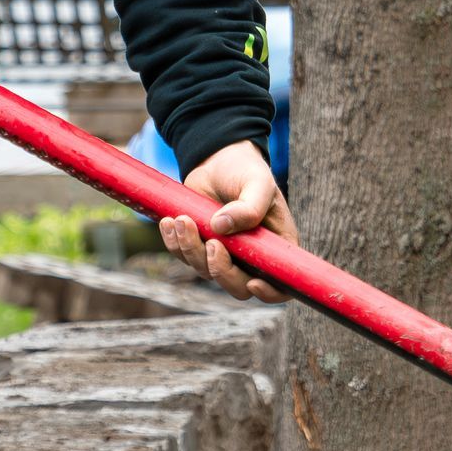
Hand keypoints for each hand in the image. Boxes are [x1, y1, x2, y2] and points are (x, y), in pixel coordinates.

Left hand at [160, 140, 296, 302]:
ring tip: (183, 219)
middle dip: (221, 270)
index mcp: (275, 246)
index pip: (280, 285)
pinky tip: (170, 222)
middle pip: (238, 287)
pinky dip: (175, 243)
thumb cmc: (246, 169)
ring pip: (206, 271)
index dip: (270, 293)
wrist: (218, 157)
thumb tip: (222, 228)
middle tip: (211, 243)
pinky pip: (184, 256)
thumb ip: (249, 206)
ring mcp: (224, 253)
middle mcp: (251, 256)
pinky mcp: (198, 245)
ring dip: (191, 249)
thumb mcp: (257, 181)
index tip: (253, 283)